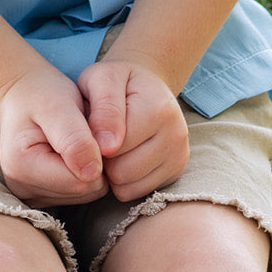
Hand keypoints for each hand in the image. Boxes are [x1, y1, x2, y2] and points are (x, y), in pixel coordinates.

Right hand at [0, 66, 108, 207]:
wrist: (24, 94)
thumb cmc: (40, 94)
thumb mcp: (56, 105)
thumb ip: (74, 138)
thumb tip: (92, 173)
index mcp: (22, 169)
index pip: (81, 182)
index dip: (95, 153)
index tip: (86, 125)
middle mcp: (24, 189)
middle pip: (85, 190)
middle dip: (93, 159)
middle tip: (81, 129)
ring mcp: (33, 195)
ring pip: (87, 192)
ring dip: (90, 163)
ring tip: (75, 137)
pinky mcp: (44, 195)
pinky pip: (82, 190)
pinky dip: (84, 168)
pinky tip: (72, 149)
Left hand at [77, 59, 188, 202]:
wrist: (145, 82)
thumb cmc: (117, 81)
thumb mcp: (102, 79)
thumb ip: (103, 109)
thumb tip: (107, 147)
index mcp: (158, 108)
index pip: (113, 148)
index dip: (93, 141)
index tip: (92, 124)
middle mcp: (176, 134)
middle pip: (122, 172)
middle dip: (104, 159)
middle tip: (102, 137)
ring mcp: (179, 155)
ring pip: (128, 187)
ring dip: (113, 172)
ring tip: (113, 146)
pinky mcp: (176, 170)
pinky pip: (137, 192)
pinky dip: (125, 180)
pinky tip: (125, 156)